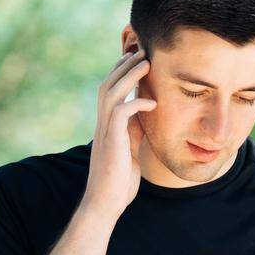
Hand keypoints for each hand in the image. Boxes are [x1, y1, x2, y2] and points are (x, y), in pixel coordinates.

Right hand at [83, 46, 155, 218]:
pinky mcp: (112, 143)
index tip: (136, 58)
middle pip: (108, 85)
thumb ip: (133, 131)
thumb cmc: (119, 181)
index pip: (111, 91)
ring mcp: (105, 133)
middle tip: (141, 50)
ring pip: (111, 94)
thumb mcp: (130, 149)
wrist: (106, 203)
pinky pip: (121, 114)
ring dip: (129, 77)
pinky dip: (136, 104)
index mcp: (107, 125)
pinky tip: (152, 102)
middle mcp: (103, 125)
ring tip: (146, 63)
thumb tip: (144, 116)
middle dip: (123, 66)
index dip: (121, 73)